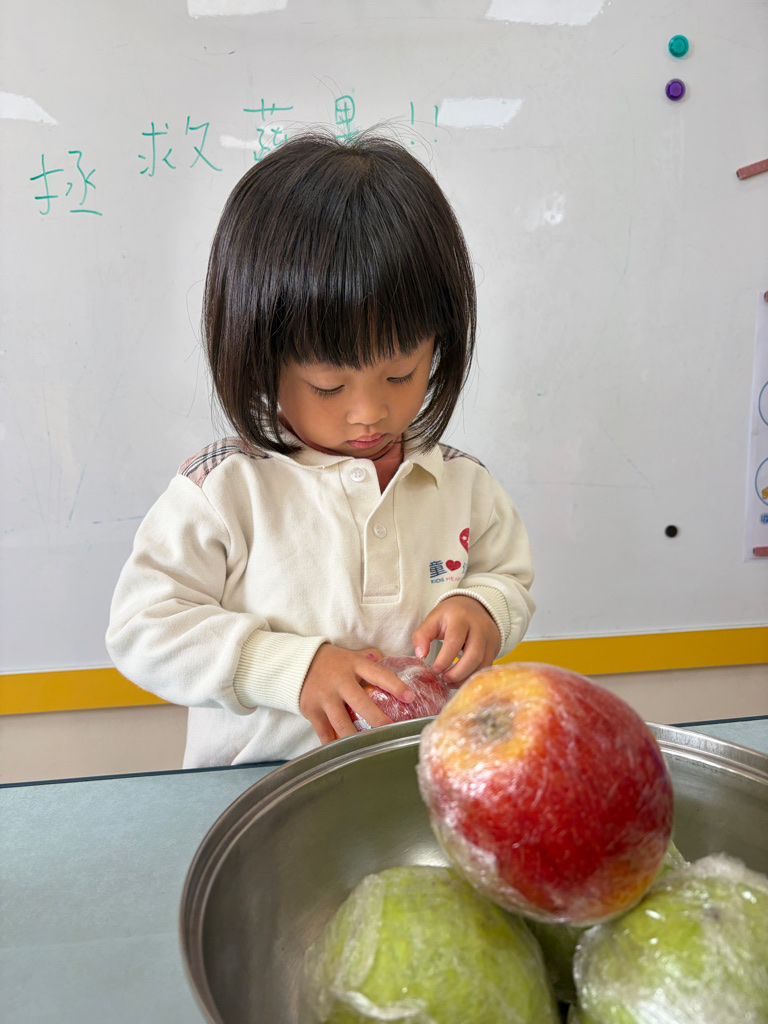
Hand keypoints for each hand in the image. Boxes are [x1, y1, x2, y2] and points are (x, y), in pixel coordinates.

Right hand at [299, 644, 414, 743]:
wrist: (296, 664)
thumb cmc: (331, 661)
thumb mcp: (351, 655)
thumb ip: (370, 659)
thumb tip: (396, 662)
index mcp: (353, 665)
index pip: (378, 674)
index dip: (395, 685)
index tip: (410, 698)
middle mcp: (340, 682)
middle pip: (361, 703)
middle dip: (378, 719)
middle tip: (393, 730)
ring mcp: (325, 698)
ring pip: (343, 723)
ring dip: (358, 737)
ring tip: (372, 748)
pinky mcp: (312, 711)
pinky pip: (325, 733)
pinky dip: (335, 745)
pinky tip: (347, 754)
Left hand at [412, 596, 500, 685]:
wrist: (473, 606)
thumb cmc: (450, 615)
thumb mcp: (433, 619)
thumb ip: (422, 636)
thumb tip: (420, 656)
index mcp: (460, 618)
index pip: (454, 641)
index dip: (445, 659)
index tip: (435, 670)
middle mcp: (479, 626)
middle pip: (474, 655)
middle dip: (457, 673)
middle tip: (444, 679)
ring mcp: (490, 637)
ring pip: (482, 663)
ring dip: (465, 677)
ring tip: (450, 682)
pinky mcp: (495, 646)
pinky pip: (487, 666)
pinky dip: (473, 676)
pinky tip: (460, 679)